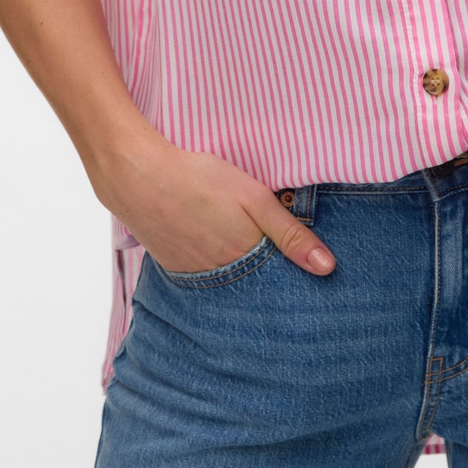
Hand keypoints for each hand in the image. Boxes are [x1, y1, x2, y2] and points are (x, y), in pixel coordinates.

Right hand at [93, 133, 336, 277]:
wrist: (138, 178)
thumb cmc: (200, 180)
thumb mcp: (254, 199)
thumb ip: (291, 233)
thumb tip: (328, 268)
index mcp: (245, 260)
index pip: (280, 286)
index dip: (296, 284)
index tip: (315, 289)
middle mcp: (221, 278)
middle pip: (255, 290)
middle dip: (273, 288)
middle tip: (290, 285)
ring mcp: (195, 276)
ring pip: (230, 287)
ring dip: (245, 282)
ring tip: (256, 269)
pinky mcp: (176, 268)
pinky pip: (206, 282)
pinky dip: (220, 275)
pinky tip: (224, 259)